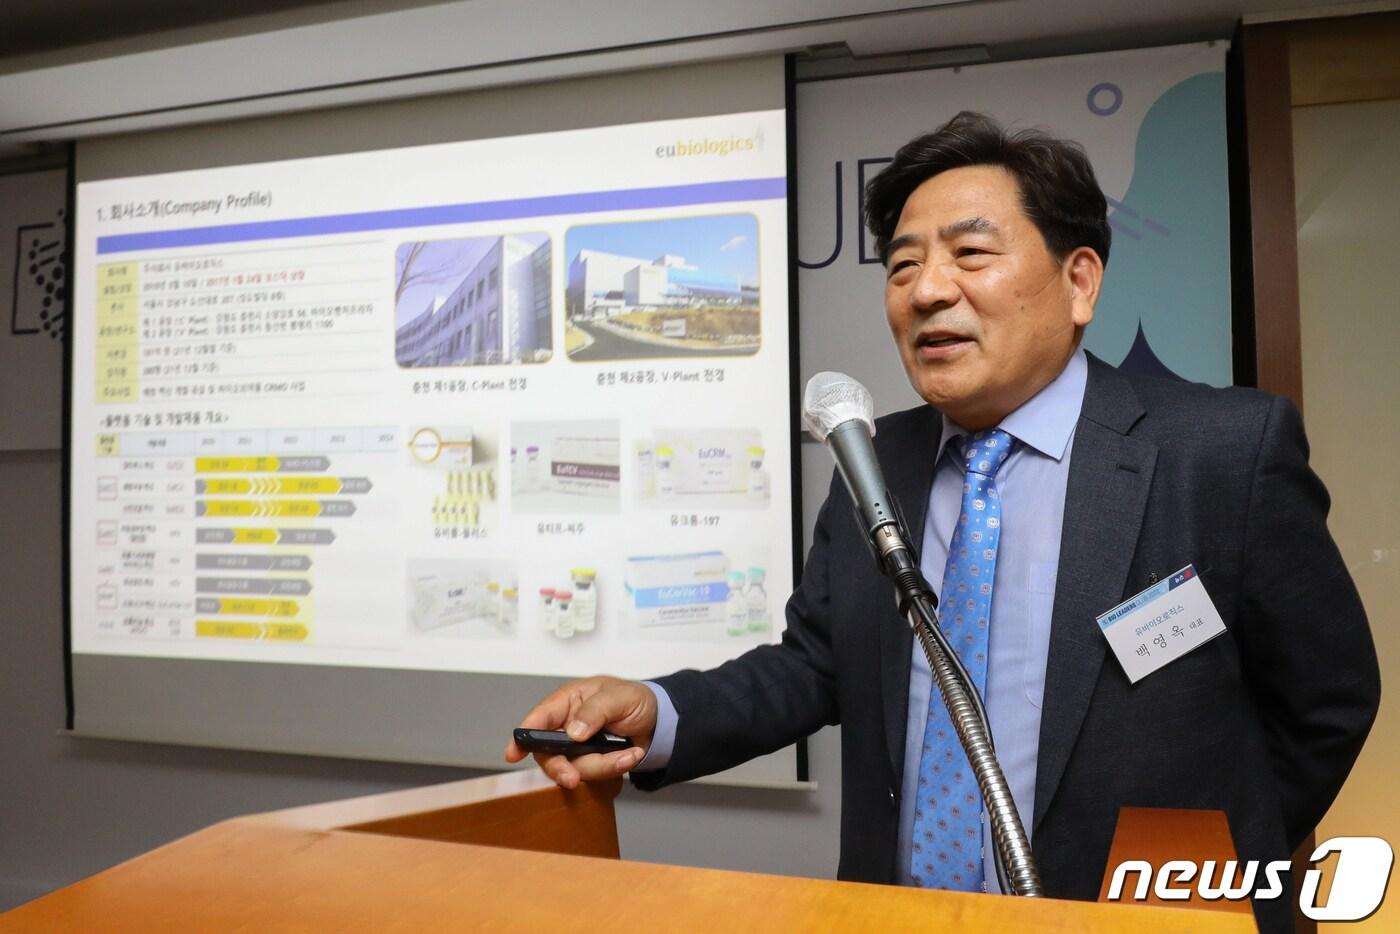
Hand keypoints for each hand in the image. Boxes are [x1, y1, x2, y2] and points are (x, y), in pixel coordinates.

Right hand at [504, 675, 657, 788]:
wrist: (658, 720)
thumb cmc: (634, 699)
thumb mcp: (619, 696)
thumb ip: (595, 710)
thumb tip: (572, 732)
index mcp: (568, 701)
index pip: (539, 718)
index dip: (523, 736)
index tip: (513, 754)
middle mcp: (567, 726)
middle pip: (549, 753)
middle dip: (562, 768)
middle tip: (573, 779)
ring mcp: (578, 747)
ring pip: (575, 768)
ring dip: (603, 765)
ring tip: (630, 753)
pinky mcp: (592, 762)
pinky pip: (595, 774)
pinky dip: (614, 768)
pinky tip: (631, 755)